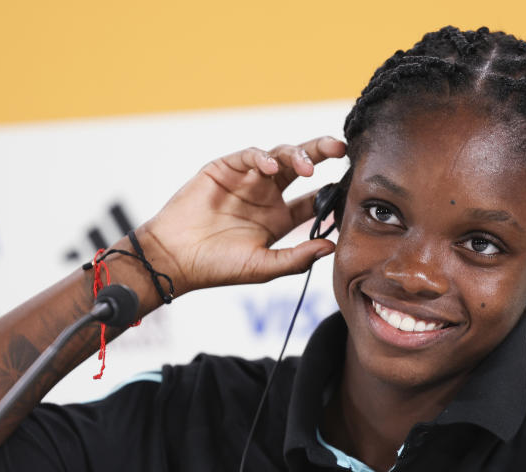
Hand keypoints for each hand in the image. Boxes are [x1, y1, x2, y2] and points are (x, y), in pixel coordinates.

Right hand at [136, 136, 346, 294]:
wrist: (175, 258)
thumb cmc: (217, 267)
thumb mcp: (263, 267)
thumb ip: (296, 258)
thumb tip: (331, 247)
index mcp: (279, 219)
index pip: (314, 200)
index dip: (332, 192)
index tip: (349, 188)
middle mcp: (266, 196)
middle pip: (301, 167)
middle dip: (322, 153)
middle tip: (340, 149)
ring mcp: (247, 180)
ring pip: (279, 156)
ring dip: (296, 155)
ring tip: (306, 166)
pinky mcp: (225, 168)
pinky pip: (250, 156)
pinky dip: (262, 157)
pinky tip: (270, 167)